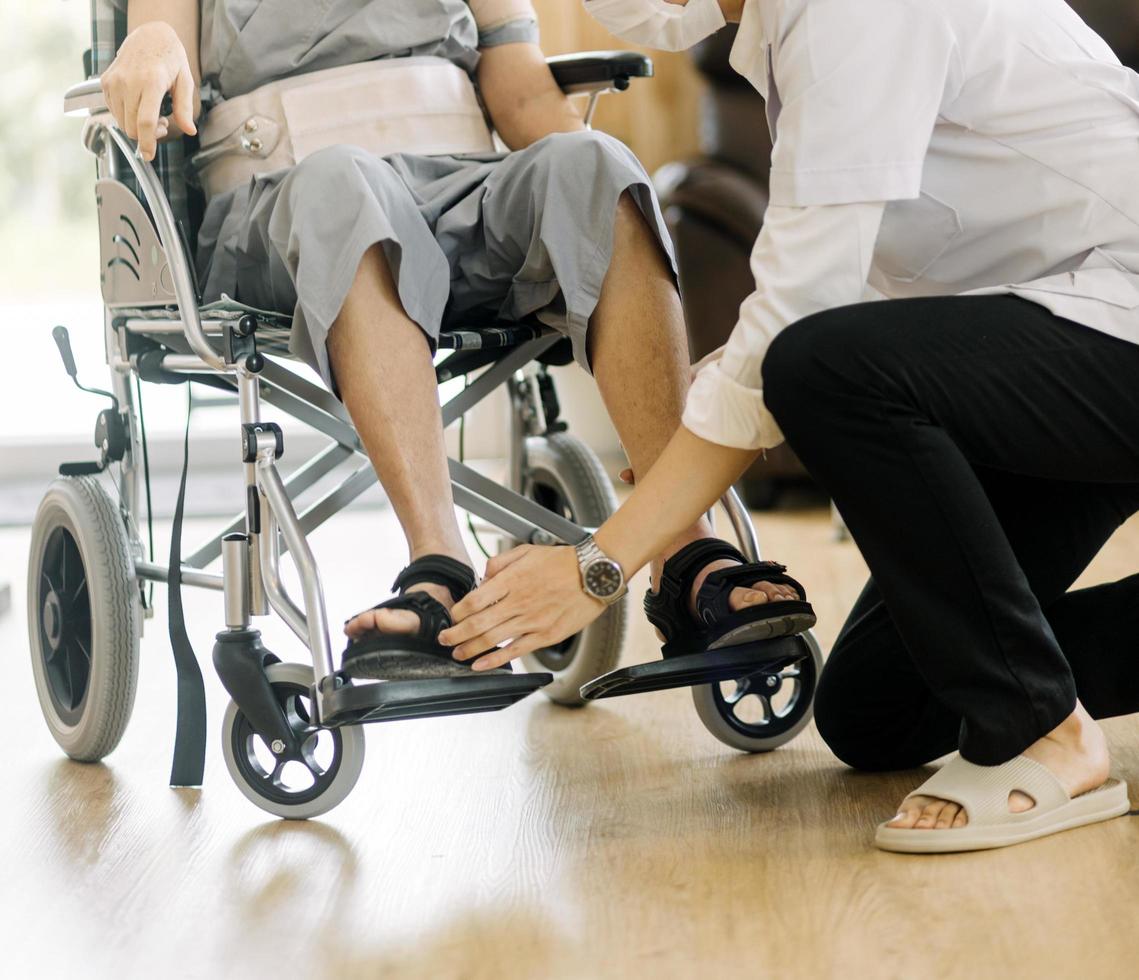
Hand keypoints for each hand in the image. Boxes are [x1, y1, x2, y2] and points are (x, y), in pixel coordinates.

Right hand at [101, 21, 197, 160]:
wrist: (148, 35)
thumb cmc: (170, 58)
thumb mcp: (185, 81)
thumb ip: (185, 108)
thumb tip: (190, 131)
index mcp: (151, 82)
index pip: (144, 121)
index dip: (146, 143)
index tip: (148, 156)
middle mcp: (128, 82)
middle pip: (132, 126)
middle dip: (147, 135)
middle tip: (163, 125)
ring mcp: (114, 81)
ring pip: (121, 122)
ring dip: (137, 126)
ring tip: (153, 114)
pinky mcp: (105, 82)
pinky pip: (114, 111)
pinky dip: (127, 116)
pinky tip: (140, 106)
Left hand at [438, 545, 605, 670]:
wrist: (595, 574)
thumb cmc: (563, 561)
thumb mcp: (527, 551)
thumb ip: (500, 562)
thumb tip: (483, 577)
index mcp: (512, 580)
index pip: (474, 600)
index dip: (457, 612)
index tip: (452, 617)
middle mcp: (518, 602)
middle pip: (477, 623)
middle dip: (455, 634)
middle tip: (444, 639)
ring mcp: (532, 621)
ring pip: (492, 639)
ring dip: (469, 649)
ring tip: (457, 653)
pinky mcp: (545, 635)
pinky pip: (515, 650)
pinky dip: (494, 660)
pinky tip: (480, 664)